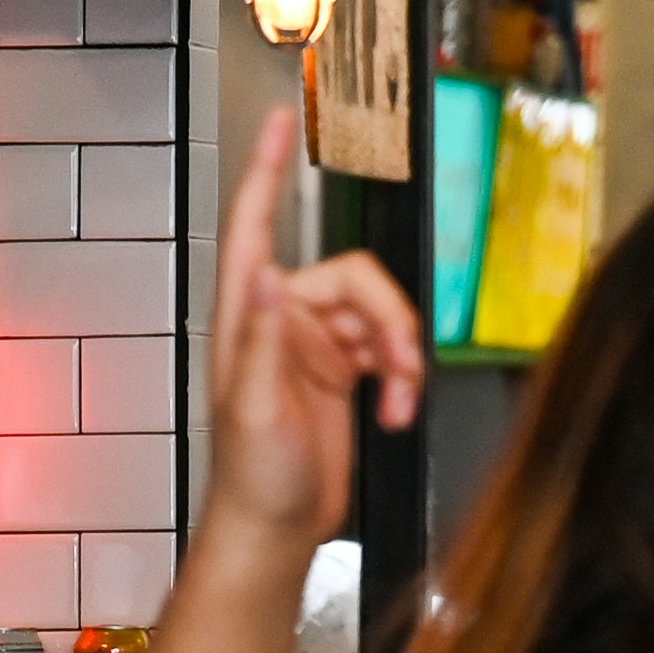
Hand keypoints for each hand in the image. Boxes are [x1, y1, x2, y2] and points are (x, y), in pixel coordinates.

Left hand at [202, 104, 424, 560]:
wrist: (278, 531)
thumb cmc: (255, 478)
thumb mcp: (257, 409)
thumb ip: (265, 340)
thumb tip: (265, 275)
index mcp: (250, 319)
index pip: (256, 227)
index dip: (266, 171)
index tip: (280, 121)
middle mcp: (280, 320)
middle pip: (353, 278)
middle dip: (388, 318)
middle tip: (401, 363)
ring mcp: (313, 345)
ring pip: (378, 312)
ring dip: (401, 352)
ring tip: (401, 399)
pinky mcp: (342, 370)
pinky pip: (388, 346)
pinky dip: (403, 375)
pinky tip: (397, 409)